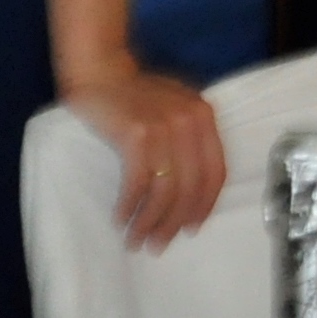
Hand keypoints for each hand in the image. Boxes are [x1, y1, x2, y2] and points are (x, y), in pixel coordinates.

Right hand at [62, 65, 226, 251]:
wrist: (99, 72)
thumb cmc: (134, 96)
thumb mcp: (174, 110)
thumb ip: (188, 140)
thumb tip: (189, 193)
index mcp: (205, 117)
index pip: (216, 173)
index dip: (204, 206)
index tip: (190, 229)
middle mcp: (191, 122)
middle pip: (192, 187)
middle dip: (175, 222)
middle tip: (158, 245)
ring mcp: (164, 127)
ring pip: (166, 190)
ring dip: (150, 221)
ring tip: (137, 239)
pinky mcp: (136, 134)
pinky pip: (138, 182)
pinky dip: (130, 206)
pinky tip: (120, 219)